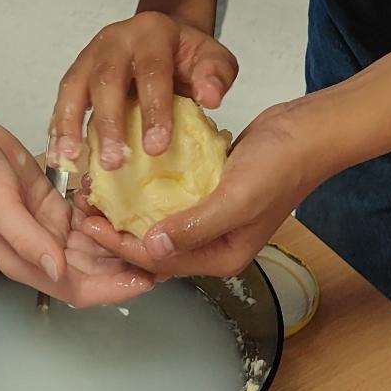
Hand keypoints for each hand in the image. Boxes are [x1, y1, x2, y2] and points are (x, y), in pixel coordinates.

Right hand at [0, 115, 153, 306]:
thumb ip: (29, 240)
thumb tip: (60, 271)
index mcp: (28, 261)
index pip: (79, 289)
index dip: (114, 289)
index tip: (147, 279)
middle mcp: (44, 249)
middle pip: (95, 269)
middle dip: (127, 265)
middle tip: (166, 253)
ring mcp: (52, 226)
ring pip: (97, 242)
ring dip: (122, 238)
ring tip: (158, 228)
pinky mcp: (56, 202)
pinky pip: (90, 214)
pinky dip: (107, 210)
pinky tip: (128, 199)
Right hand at [49, 10, 238, 169]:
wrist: (164, 38)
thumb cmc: (188, 56)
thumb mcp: (213, 58)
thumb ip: (216, 74)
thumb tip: (210, 98)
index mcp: (152, 33)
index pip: (152, 70)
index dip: (153, 109)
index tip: (156, 147)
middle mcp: (116, 39)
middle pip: (106, 79)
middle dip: (108, 122)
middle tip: (114, 161)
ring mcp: (91, 55)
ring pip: (74, 87)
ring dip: (70, 125)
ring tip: (71, 159)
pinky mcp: (77, 72)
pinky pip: (62, 98)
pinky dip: (58, 127)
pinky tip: (59, 155)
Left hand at [78, 98, 319, 276]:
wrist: (308, 130)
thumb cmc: (280, 164)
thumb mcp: (238, 197)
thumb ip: (197, 225)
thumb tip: (153, 247)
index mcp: (222, 255)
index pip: (160, 260)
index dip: (120, 245)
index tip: (88, 223)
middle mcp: (215, 243)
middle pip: (155, 247)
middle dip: (117, 233)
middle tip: (82, 211)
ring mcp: (212, 218)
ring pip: (159, 224)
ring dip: (128, 213)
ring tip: (96, 194)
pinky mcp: (209, 193)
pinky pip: (170, 200)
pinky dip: (146, 194)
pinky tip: (124, 177)